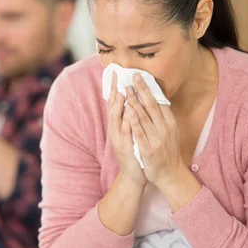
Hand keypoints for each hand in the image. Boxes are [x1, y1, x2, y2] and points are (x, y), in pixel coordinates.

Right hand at [107, 72, 147, 188]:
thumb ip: (130, 117)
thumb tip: (133, 101)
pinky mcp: (124, 148)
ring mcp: (118, 139)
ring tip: (121, 91)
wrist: (134, 175)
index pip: (114, 103)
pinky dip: (127, 123)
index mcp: (117, 125)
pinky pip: (126, 133)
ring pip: (117, 119)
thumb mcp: (131, 133)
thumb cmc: (135, 151)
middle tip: (116, 76)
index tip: (116, 73)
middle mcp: (115, 130)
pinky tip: (129, 114)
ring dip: (119, 106)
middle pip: (112, 107)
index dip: (114, 88)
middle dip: (114, 92)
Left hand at [124, 73, 183, 185]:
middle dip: (142, 89)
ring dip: (135, 101)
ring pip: (145, 116)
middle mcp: (165, 128)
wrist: (171, 174)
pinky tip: (128, 111)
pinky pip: (140, 132)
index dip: (150, 88)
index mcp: (170, 123)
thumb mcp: (170, 132)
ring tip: (127, 88)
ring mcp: (157, 138)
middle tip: (134, 75)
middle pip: (152, 105)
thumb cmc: (168, 151)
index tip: (142, 76)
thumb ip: (163, 117)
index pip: (160, 101)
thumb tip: (157, 100)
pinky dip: (134, 121)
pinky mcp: (148, 149)